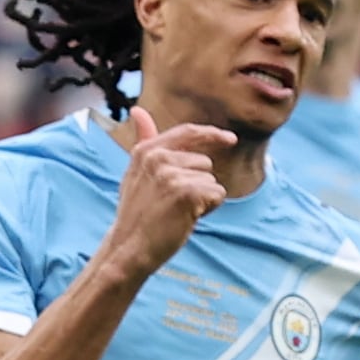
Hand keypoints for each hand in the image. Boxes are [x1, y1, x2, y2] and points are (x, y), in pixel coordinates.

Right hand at [103, 108, 234, 276]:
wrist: (128, 249)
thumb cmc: (136, 215)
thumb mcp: (136, 173)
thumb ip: (144, 140)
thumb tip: (137, 110)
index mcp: (146, 150)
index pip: (187, 132)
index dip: (211, 134)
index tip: (231, 139)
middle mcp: (158, 158)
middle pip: (204, 162)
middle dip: (198, 184)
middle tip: (172, 205)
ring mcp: (172, 174)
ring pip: (211, 180)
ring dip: (202, 199)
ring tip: (176, 212)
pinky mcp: (187, 192)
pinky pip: (217, 194)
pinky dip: (208, 210)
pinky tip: (186, 219)